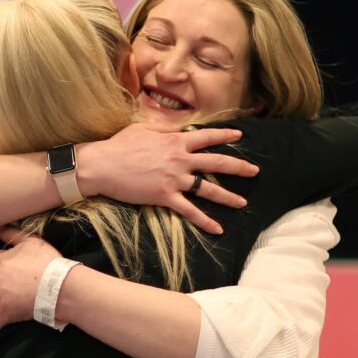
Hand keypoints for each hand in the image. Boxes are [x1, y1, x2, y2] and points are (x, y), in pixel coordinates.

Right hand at [77, 123, 255, 234]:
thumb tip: (176, 128)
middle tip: (255, 171)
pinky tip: (218, 228)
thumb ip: (163, 129)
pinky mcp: (165, 197)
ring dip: (228, 197)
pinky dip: (205, 221)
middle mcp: (180, 159)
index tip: (240, 137)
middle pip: (216, 163)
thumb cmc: (119, 146)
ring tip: (243, 203)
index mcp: (175, 140)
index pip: (206, 137)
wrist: (102, 165)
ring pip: (208, 189)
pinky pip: (190, 211)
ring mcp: (174, 179)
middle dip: (238, 168)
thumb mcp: (143, 129)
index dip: (225, 136)